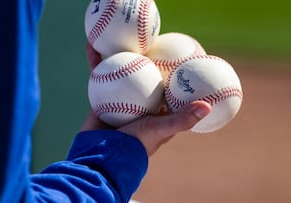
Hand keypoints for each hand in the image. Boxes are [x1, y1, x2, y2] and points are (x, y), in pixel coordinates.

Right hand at [81, 43, 211, 155]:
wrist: (103, 155)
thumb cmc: (136, 144)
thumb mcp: (162, 129)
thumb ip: (183, 119)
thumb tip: (208, 105)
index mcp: (156, 108)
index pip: (165, 82)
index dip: (169, 67)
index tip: (173, 51)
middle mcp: (139, 101)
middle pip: (142, 73)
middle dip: (143, 57)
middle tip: (146, 41)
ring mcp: (120, 97)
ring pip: (120, 71)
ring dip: (118, 56)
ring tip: (119, 40)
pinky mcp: (102, 96)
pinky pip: (100, 76)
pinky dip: (97, 63)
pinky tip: (95, 49)